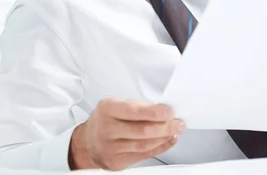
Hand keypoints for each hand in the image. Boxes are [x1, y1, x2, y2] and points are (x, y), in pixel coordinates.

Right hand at [69, 99, 184, 169]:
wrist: (88, 141)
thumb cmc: (106, 120)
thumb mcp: (116, 105)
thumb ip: (138, 107)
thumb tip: (163, 110)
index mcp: (107, 109)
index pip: (134, 111)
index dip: (154, 112)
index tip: (170, 112)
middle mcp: (107, 129)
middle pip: (142, 130)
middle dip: (165, 127)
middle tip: (178, 124)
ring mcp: (110, 148)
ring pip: (144, 144)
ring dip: (164, 138)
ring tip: (175, 131)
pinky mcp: (116, 162)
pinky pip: (143, 155)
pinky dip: (159, 148)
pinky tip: (167, 141)